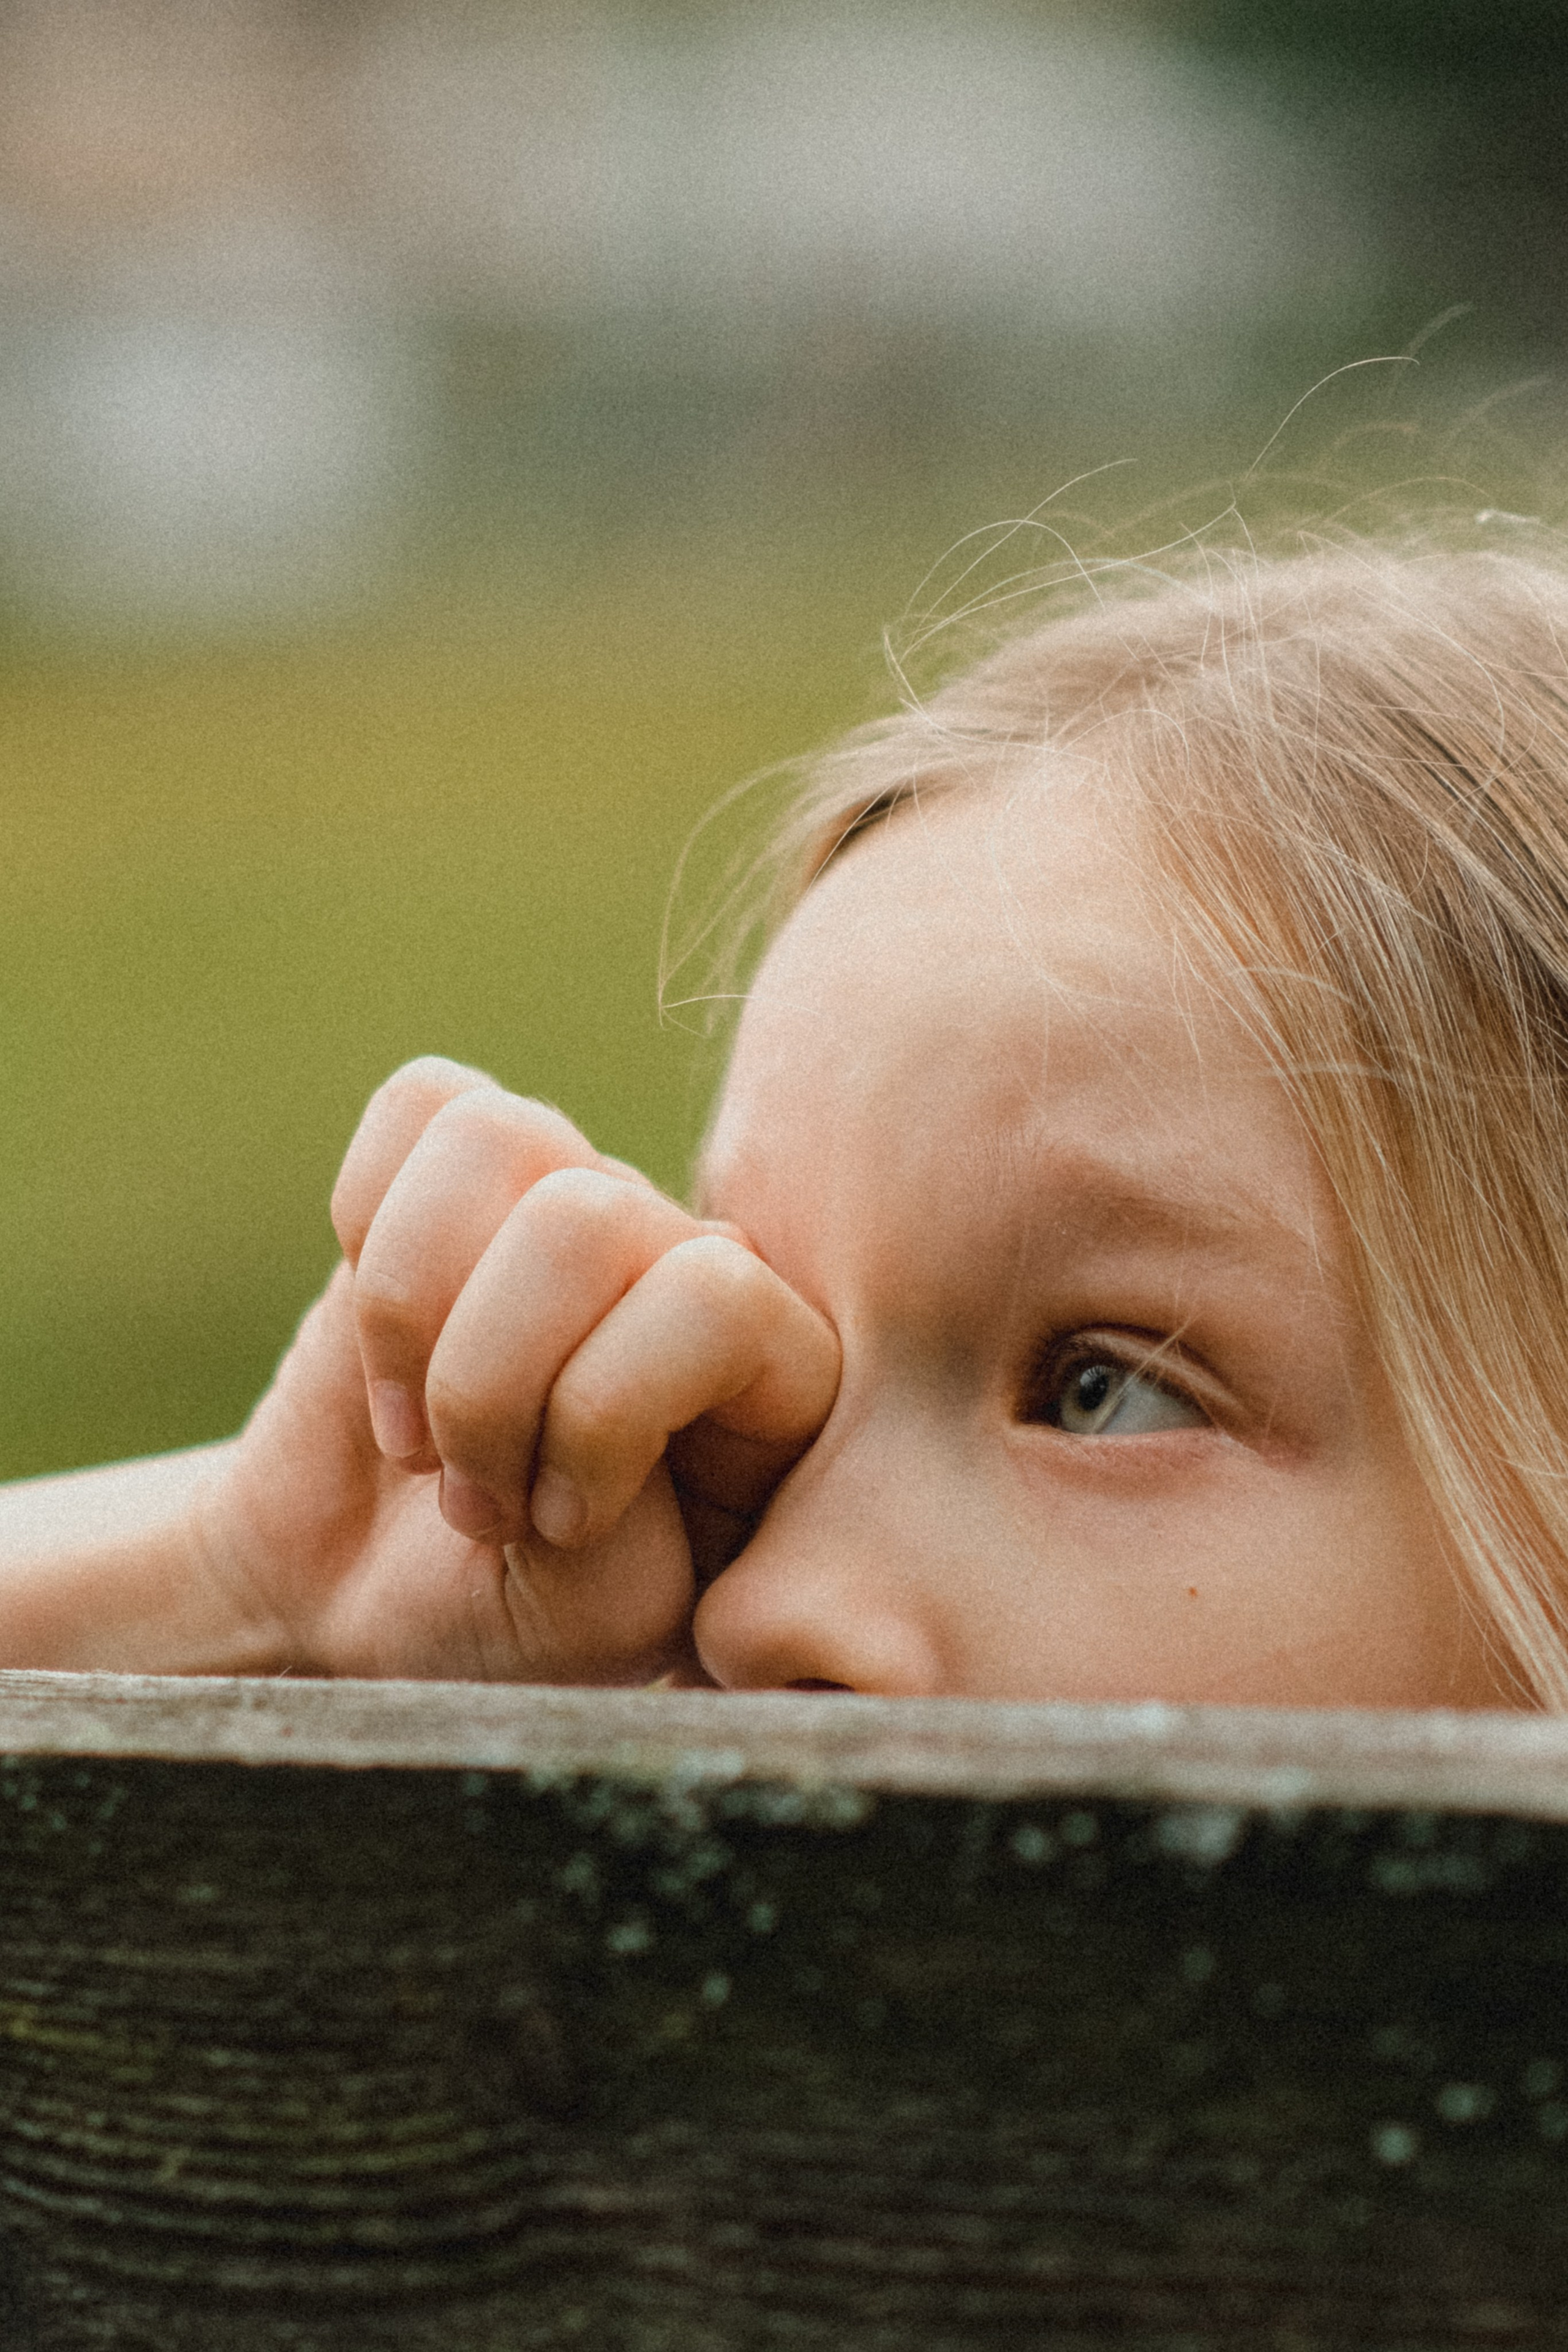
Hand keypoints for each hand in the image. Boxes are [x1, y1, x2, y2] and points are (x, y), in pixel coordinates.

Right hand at [197, 1059, 838, 1683]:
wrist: (366, 1613)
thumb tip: (635, 1351)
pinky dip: (367, 1225)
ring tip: (417, 1432)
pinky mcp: (464, 1180)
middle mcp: (688, 1262)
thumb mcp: (607, 1620)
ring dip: (413, 1310)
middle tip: (471, 1499)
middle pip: (590, 1218)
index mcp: (776, 1373)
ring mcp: (577, 1206)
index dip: (598, 1414)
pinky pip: (422, 1102)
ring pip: (501, 1137)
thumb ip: (642, 1507)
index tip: (554, 1530)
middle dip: (488, 1382)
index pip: (709, 1294)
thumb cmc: (513, 1626)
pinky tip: (379, 1342)